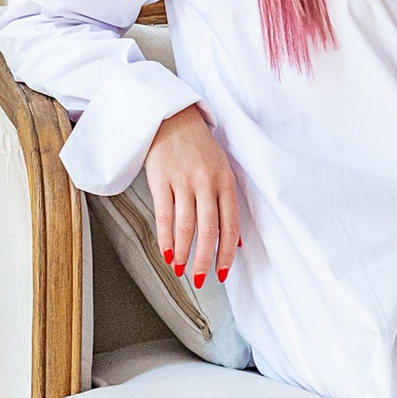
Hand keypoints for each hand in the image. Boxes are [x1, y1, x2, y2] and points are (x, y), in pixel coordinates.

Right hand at [144, 104, 241, 290]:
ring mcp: (183, 181)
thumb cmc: (199, 148)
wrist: (172, 117)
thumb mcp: (221, 170)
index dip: (227, 253)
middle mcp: (207, 183)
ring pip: (186, 226)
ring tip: (181, 270)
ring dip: (184, 253)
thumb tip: (235, 243)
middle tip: (202, 279)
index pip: (230, 225)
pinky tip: (166, 253)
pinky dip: (165, 238)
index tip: (223, 272)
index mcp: (225, 182)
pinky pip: (164, 215)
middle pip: (209, 231)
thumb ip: (227, 205)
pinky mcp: (161, 179)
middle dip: (205, 260)